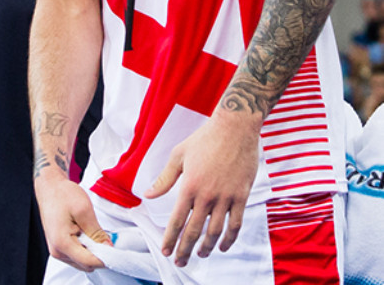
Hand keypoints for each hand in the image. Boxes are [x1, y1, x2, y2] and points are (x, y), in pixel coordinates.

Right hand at [36, 178, 112, 271]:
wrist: (50, 188)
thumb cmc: (63, 195)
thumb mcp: (84, 209)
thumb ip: (96, 231)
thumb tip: (108, 246)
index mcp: (62, 243)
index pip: (88, 262)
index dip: (104, 257)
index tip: (114, 248)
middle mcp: (58, 251)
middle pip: (85, 264)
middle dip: (98, 253)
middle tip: (104, 236)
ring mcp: (58, 251)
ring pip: (82, 261)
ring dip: (92, 250)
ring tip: (92, 231)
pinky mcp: (60, 247)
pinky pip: (77, 254)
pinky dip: (86, 247)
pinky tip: (86, 232)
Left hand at [144, 114, 259, 266]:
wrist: (234, 128)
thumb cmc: (205, 138)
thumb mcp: (179, 155)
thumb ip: (165, 178)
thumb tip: (148, 196)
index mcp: (189, 185)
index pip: (177, 220)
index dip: (171, 239)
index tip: (166, 251)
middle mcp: (207, 195)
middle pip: (194, 231)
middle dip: (185, 250)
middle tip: (179, 262)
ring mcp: (226, 197)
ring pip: (215, 232)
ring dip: (206, 247)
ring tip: (200, 254)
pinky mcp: (241, 196)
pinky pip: (235, 224)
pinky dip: (229, 239)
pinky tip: (223, 246)